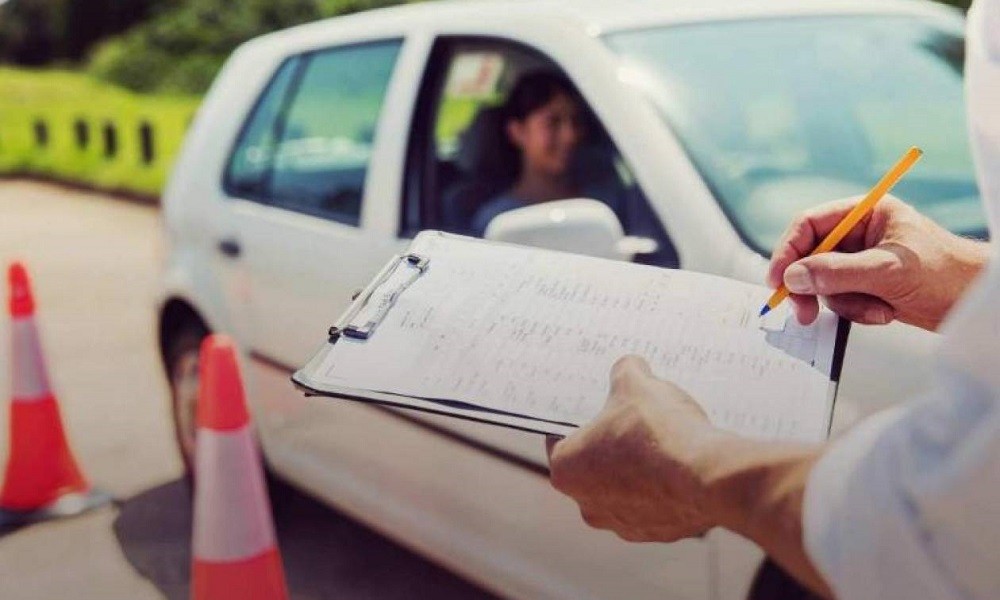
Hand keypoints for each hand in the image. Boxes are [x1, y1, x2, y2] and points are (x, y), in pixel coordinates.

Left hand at [547, 356, 831, 595]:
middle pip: (593, 466)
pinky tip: (681, 463)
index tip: (596, 406)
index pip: (560, 438)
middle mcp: (587, 505)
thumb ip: (625, 372)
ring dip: (638, 468)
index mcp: (566, 470)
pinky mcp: (658, 532)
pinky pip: (655, 503)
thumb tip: (629, 367)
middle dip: (610, 443)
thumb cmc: (658, 431)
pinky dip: (664, 486)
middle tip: (632, 419)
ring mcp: (623, 524)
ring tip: (662, 440)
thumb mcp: (636, 384)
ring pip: (625, 488)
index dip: (579, 418)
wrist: (708, 476)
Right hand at [768, 196, 987, 330]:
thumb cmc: (946, 274)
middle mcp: (860, 234)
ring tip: (876, 309)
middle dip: (811, 286)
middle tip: (803, 313)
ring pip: (825, 283)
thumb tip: (793, 277)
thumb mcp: (887, 270)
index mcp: (866, 213)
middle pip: (811, 256)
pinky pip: (841, 300)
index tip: (778, 280)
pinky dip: (858, 311)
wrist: (977, 302)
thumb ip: (836, 272)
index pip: (810, 225)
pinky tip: (885, 312)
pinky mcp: (868, 286)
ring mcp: (863, 261)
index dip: (788, 251)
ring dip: (845, 303)